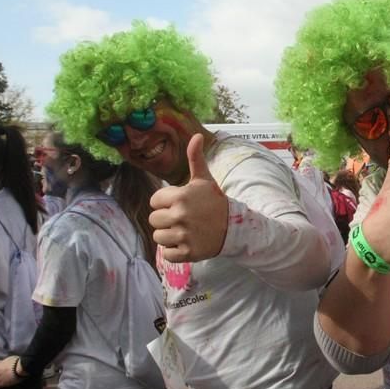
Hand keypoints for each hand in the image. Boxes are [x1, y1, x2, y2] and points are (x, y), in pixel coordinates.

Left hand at [150, 134, 228, 262]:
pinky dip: (174, 251)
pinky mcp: (188, 252)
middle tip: (183, 219)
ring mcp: (184, 235)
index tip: (179, 204)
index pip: (154, 201)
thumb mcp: (204, 180)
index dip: (165, 203)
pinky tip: (186, 243)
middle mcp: (180, 215)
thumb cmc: (215, 202)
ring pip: (158, 237)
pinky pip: (167, 254)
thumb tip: (196, 134)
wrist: (235, 227)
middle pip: (154, 220)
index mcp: (180, 196)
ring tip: (184, 231)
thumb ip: (195, 158)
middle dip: (166, 220)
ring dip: (169, 236)